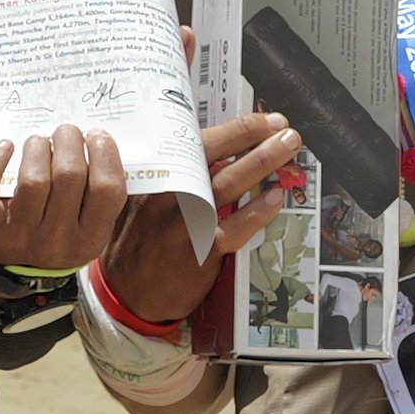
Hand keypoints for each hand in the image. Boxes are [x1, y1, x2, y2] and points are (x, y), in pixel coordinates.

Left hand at [0, 124, 135, 273]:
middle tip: (66, 133)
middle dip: (69, 141)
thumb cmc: (58, 235)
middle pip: (69, 175)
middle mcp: (57, 240)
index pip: (107, 190)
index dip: (105, 154)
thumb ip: (99, 193)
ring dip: (38, 147)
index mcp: (90, 240)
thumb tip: (100, 142)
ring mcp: (20, 236)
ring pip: (33, 179)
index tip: (96, 137)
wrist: (15, 270)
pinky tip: (6, 147)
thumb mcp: (89, 227)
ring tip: (39, 142)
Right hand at [108, 112, 296, 325]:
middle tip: (284, 128)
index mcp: (155, 175)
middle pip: (214, 156)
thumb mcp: (140, 200)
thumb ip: (172, 176)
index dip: (236, 129)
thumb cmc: (139, 241)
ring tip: (288, 150)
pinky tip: (275, 198)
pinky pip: (233, 228)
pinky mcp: (197, 251)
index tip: (264, 119)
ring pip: (227, 185)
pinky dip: (256, 212)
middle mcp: (167, 192)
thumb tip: (221, 154)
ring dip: (261, 163)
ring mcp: (182, 222)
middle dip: (252, 136)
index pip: (198, 141)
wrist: (125, 294)